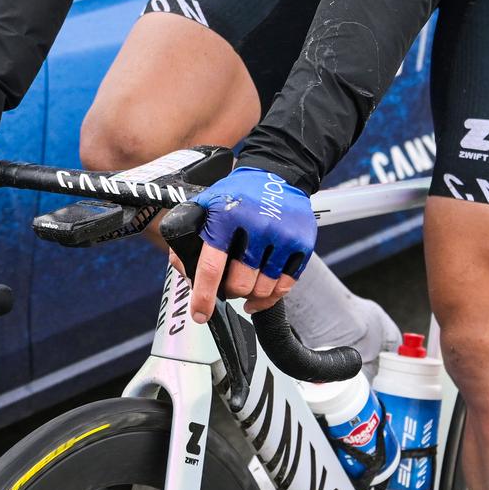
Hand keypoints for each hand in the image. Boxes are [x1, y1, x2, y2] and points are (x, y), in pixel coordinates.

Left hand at [185, 166, 315, 322]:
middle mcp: (257, 225)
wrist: (277, 174)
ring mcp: (282, 235)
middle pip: (240, 284)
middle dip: (230, 291)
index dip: (203, 296)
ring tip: (246, 281)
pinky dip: (270, 297)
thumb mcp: (207, 204)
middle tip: (228, 284)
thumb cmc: (237, 195)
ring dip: (251, 293)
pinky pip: (285, 286)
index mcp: (226, 217)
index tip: (200, 315)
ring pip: (262, 289)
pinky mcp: (302, 243)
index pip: (211, 266)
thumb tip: (186, 274)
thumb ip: (189, 236)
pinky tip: (261, 293)